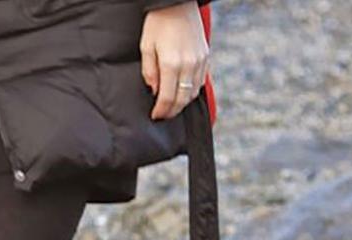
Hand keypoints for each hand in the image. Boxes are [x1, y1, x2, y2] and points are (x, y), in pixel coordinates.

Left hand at [141, 1, 208, 120]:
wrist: (177, 4)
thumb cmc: (158, 23)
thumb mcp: (146, 46)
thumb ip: (149, 71)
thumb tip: (154, 90)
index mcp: (172, 63)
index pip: (168, 97)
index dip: (161, 110)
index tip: (155, 116)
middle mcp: (189, 64)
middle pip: (183, 99)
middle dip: (172, 111)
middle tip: (163, 115)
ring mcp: (200, 60)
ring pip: (193, 92)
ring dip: (183, 103)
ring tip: (172, 106)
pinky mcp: (206, 56)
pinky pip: (201, 81)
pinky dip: (191, 91)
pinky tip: (182, 92)